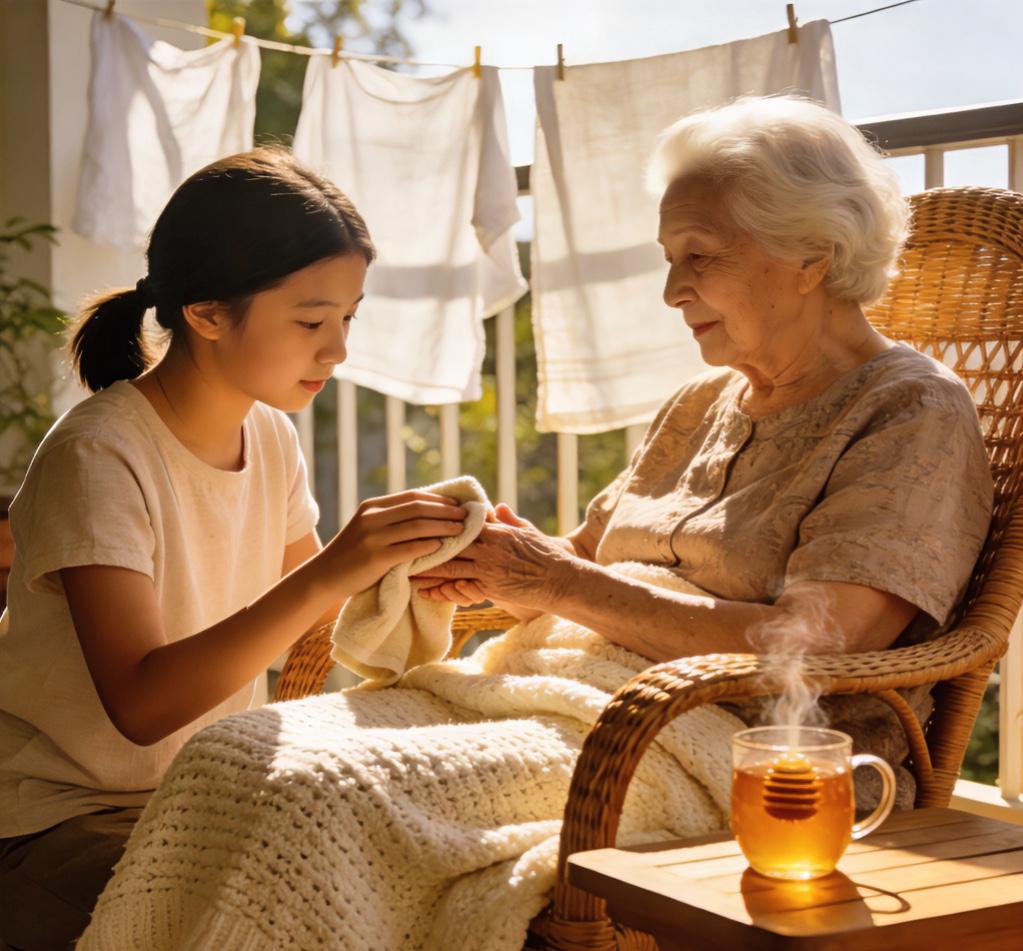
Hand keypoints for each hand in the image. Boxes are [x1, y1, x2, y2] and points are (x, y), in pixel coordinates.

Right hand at [318, 490, 466, 596]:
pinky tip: (441, 546)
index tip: (458, 505)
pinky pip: (409, 548)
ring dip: (443, 527)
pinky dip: (428, 545)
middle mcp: (372, 517)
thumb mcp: (368, 528)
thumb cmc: (353, 555)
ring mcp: (372, 537)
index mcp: (373, 506)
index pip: (413, 496)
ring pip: (417, 526)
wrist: (324, 576)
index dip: (439, 500)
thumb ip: (391, 519)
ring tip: (461, 530)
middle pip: (418, 508)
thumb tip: (429, 513)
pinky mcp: (374, 558)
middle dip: (446, 512)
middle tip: (466, 517)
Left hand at [414, 503, 577, 612]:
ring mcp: (489, 566)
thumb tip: (497, 506)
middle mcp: (490, 546)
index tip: (422, 522)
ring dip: (426, 567)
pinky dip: (440, 588)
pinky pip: (459, 586)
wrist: (561, 580)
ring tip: (404, 568)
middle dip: (426, 544)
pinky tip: (424, 589)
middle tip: (403, 544)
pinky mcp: (490, 586)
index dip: (441, 523)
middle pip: (450, 543)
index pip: (463, 524)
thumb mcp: (529, 532)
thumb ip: (510, 520)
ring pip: (449, 564)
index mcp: (497, 530)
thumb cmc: (548, 556)